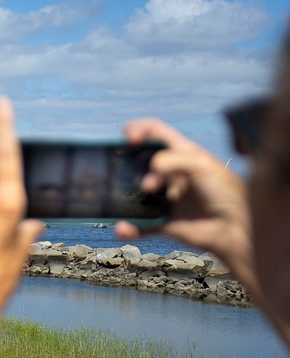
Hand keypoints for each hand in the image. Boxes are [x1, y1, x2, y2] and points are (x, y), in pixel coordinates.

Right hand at [116, 119, 250, 274]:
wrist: (234, 227)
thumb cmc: (223, 191)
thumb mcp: (200, 164)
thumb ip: (171, 160)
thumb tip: (146, 174)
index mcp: (181, 153)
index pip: (155, 132)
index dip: (139, 129)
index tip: (130, 139)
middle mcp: (170, 173)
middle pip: (139, 162)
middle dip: (132, 165)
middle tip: (146, 178)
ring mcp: (165, 197)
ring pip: (135, 193)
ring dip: (127, 194)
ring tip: (145, 194)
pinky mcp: (162, 222)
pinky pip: (139, 224)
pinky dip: (128, 227)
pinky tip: (122, 227)